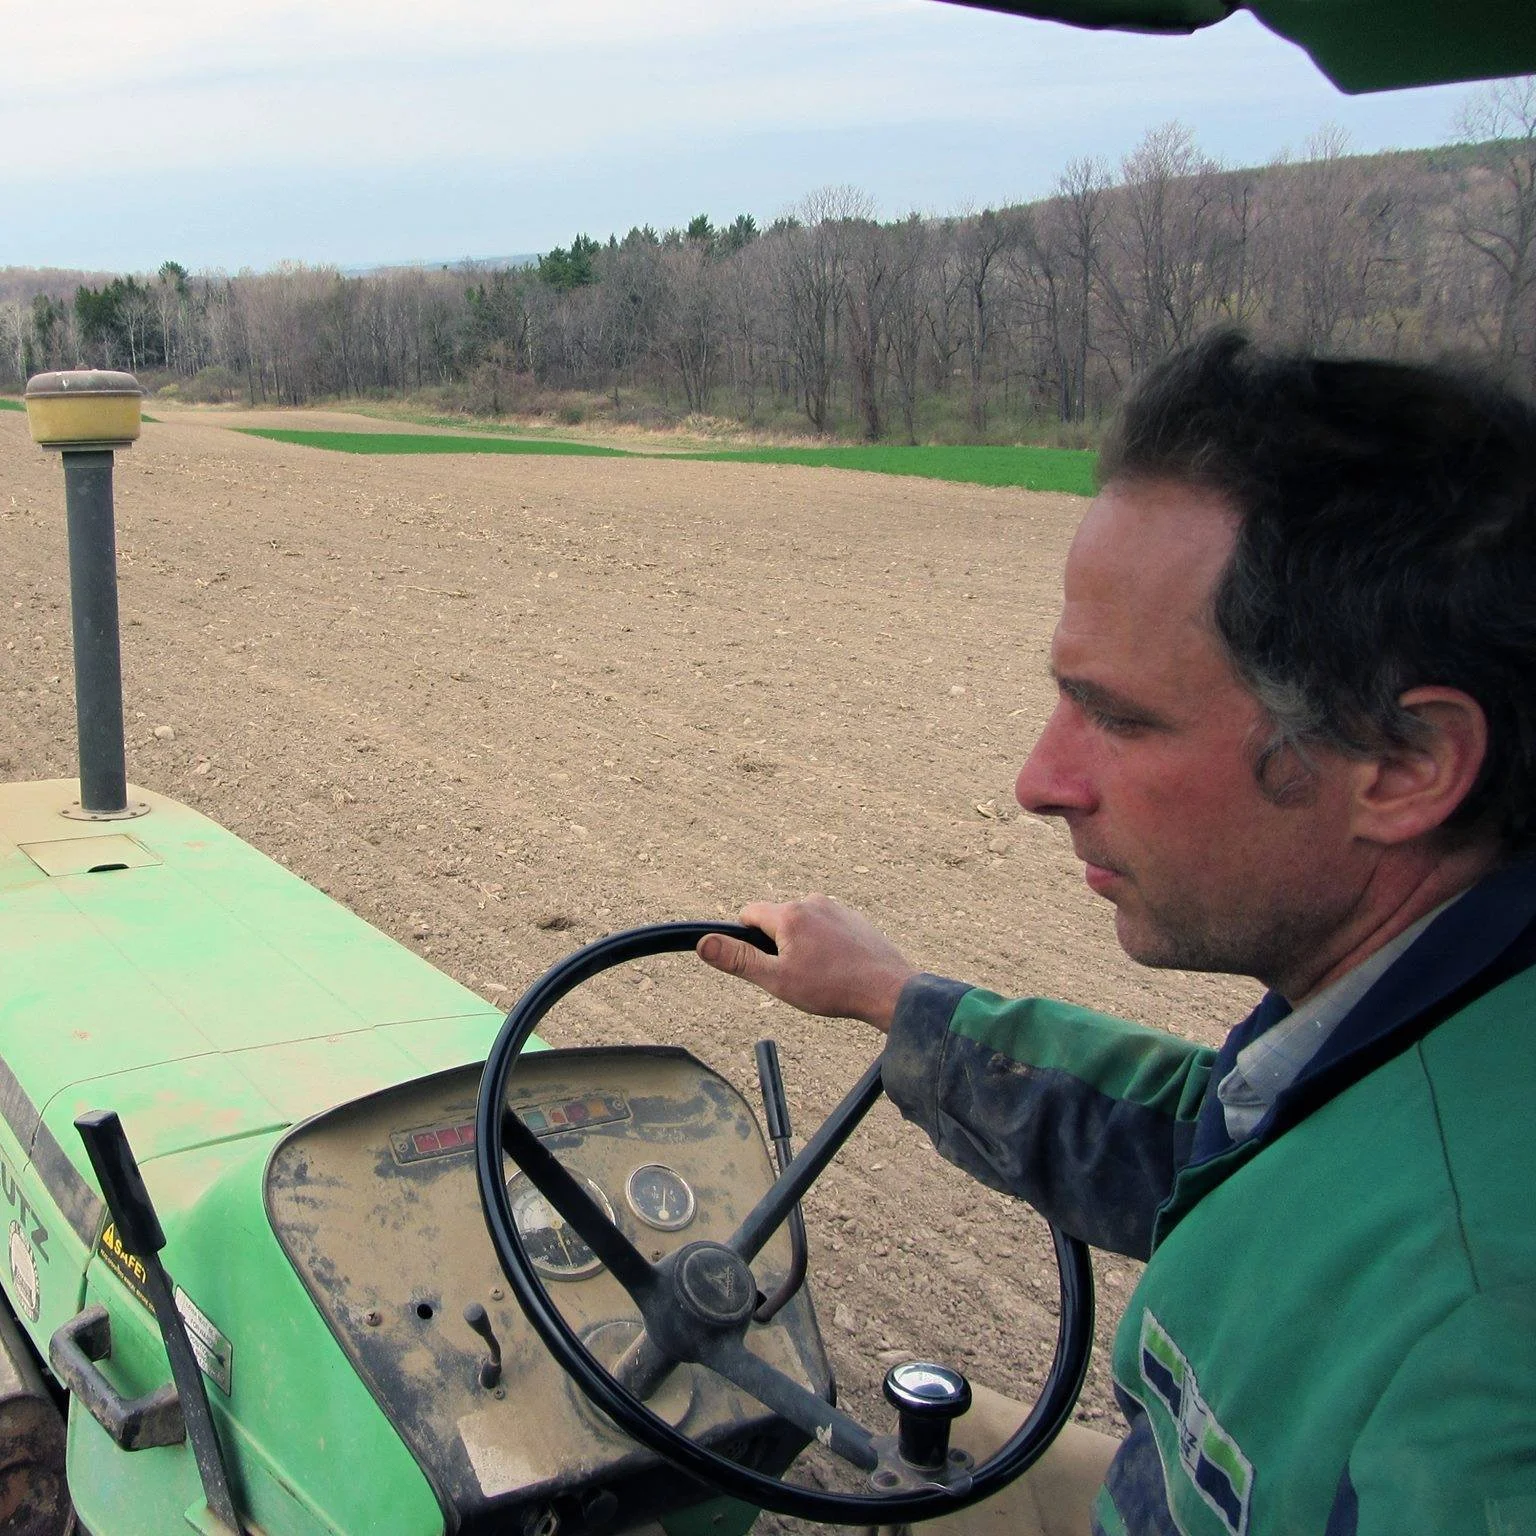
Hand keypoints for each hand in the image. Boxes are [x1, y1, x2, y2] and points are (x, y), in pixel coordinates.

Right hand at [696, 896, 917, 1032]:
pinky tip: (838, 969)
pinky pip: (826, 927)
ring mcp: (836, 908)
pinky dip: (825, 945)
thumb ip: (738, 960)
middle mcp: (812, 902)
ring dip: (802, 945)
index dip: (747, 940)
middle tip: (796, 976)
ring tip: (820, 975)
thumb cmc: (832, 988)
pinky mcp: (854, 918)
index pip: (749, 914)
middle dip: (778, 945)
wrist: (887, 989)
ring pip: (802, 925)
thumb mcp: (776, 979)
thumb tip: (704, 943)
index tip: (764, 963)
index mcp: (789, 914)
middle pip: (777, 920)